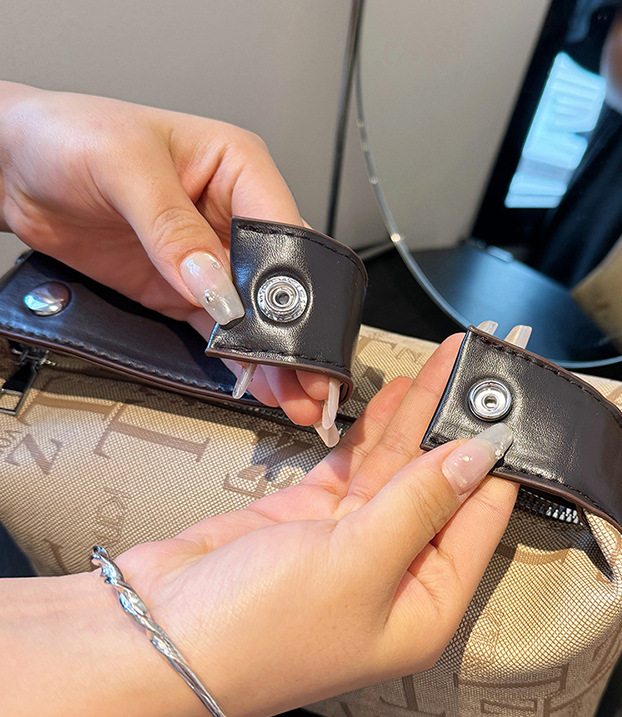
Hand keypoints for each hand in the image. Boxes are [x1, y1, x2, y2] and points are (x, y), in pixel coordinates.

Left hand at [0, 82, 330, 427]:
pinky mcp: (182, 290)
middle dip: (296, 332)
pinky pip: (219, 330)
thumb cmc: (67, 135)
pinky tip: (257, 382)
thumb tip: (215, 286)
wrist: (13, 167)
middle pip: (280, 281)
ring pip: (256, 314)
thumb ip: (173, 229)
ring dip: (275, 355)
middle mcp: (232, 213)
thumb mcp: (124, 167)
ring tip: (294, 393)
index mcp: (238, 168)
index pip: (283, 232)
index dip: (294, 283)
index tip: (291, 328)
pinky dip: (237, 358)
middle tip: (311, 376)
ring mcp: (209, 257)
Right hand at [117, 335, 516, 716]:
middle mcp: (395, 575)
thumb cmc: (262, 627)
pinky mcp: (311, 515)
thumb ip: (421, 503)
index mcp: (425, 606)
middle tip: (478, 369)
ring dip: (417, 417)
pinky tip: (396, 396)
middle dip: (457, 426)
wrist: (157, 634)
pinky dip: (373, 431)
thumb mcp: (358, 563)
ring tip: (445, 366)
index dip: (498, 460)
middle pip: (439, 486)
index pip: (480, 521)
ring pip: (397, 468)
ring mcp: (351, 542)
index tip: (512, 406)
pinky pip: (355, 465)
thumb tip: (479, 456)